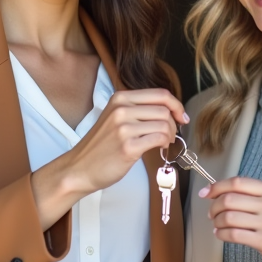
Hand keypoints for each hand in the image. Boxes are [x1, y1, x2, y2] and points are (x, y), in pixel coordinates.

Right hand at [32, 88, 186, 228]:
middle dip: (175, 123)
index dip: (176, 105)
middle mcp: (121, 109)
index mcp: (120, 98)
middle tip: (171, 135)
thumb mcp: (115, 117)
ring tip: (164, 143)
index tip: (182, 116)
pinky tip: (159, 148)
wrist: (79, 168)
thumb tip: (170, 111)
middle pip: (164, 109)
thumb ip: (138, 110)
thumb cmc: (100, 146)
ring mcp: (124, 128)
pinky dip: (165, 144)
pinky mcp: (128, 146)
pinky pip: (159, 139)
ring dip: (170, 135)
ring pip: (165, 124)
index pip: (160, 94)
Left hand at [201, 177, 261, 261]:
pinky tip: (221, 234)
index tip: (206, 192)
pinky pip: (233, 235)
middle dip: (214, 206)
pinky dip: (221, 234)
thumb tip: (223, 192)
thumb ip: (255, 194)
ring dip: (216, 221)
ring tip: (217, 225)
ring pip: (228, 217)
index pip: (237, 182)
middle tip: (211, 212)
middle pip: (229, 199)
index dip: (217, 187)